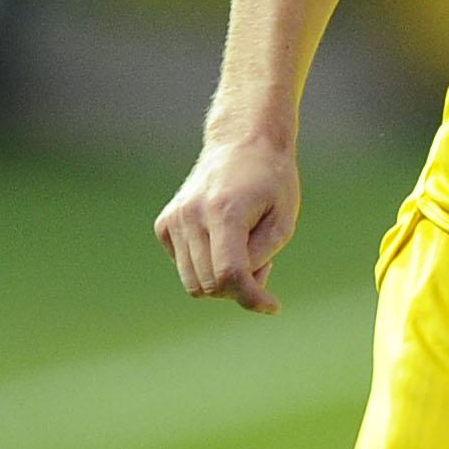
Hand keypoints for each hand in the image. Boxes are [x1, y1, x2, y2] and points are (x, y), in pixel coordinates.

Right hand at [154, 134, 300, 312]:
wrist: (242, 142)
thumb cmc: (271, 181)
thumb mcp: (283, 220)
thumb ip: (260, 257)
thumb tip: (236, 288)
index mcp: (224, 211)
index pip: (229, 274)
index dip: (252, 297)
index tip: (273, 306)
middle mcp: (192, 215)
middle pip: (211, 284)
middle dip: (241, 287)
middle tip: (264, 263)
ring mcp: (174, 219)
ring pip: (194, 283)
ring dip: (222, 280)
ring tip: (245, 252)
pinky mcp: (165, 224)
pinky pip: (184, 267)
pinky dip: (205, 266)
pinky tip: (223, 241)